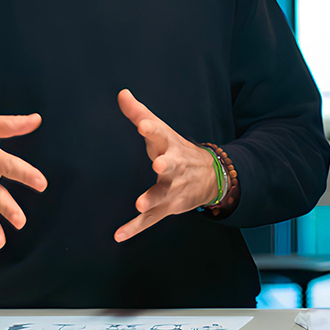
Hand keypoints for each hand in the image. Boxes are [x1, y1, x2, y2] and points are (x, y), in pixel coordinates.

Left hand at [113, 89, 217, 241]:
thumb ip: (139, 113)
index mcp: (170, 145)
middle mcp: (175, 167)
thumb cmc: (176, 149)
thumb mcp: (161, 130)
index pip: (161, 134)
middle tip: (158, 165)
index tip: (142, 125)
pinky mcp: (167, 207)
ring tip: (139, 205)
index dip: (152, 129)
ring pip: (162, 195)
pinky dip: (135, 228)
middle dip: (166, 165)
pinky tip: (119, 235)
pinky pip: (150, 220)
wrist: (210, 176)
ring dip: (152, 200)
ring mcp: (173, 189)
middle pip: (171, 165)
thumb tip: (121, 93)